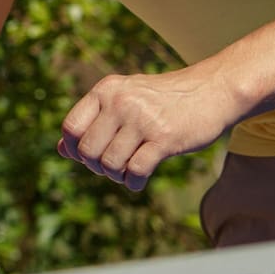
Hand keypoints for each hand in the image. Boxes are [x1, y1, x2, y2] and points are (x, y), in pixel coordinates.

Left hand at [58, 67, 240, 190]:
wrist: (213, 90)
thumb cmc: (163, 100)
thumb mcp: (124, 99)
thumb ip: (94, 120)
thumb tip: (61, 149)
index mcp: (106, 90)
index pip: (70, 127)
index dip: (74, 148)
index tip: (90, 155)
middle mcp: (121, 102)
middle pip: (88, 150)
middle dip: (96, 166)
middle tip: (112, 166)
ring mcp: (143, 120)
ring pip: (110, 164)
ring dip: (116, 176)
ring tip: (127, 171)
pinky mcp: (165, 138)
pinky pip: (136, 172)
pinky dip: (133, 183)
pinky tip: (138, 180)